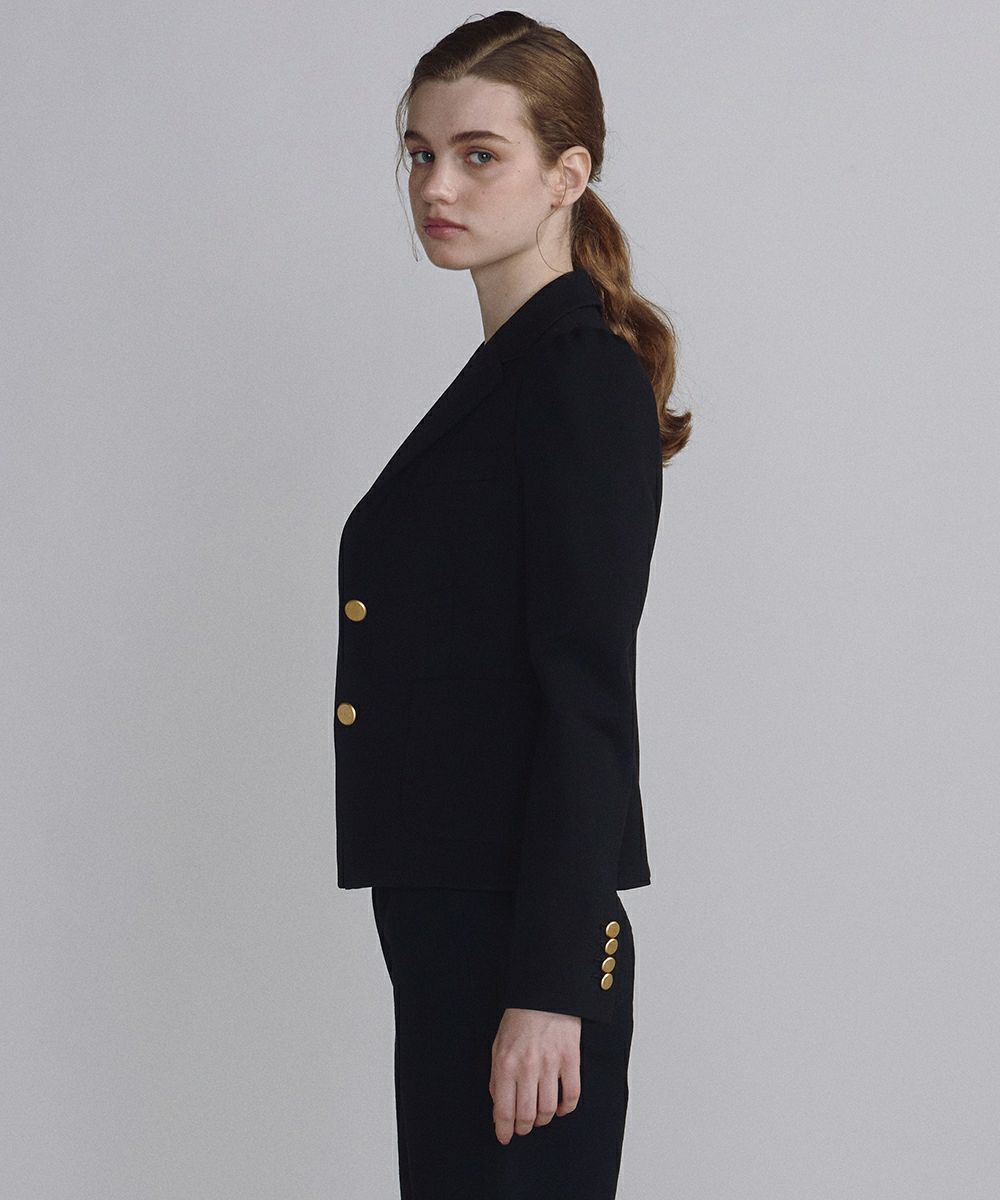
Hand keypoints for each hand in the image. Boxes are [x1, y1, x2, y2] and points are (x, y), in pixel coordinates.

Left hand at [489, 1006, 581, 1143]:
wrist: (544, 994)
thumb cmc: (519, 1020)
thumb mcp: (498, 1046)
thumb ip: (496, 1077)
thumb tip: (498, 1106)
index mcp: (506, 1064)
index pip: (504, 1110)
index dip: (504, 1129)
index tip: (504, 1136)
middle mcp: (528, 1068)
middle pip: (527, 1116)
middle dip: (523, 1128)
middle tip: (522, 1128)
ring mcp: (551, 1064)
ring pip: (548, 1110)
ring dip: (543, 1119)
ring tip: (539, 1116)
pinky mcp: (571, 1060)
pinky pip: (572, 1095)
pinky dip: (566, 1108)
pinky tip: (560, 1107)